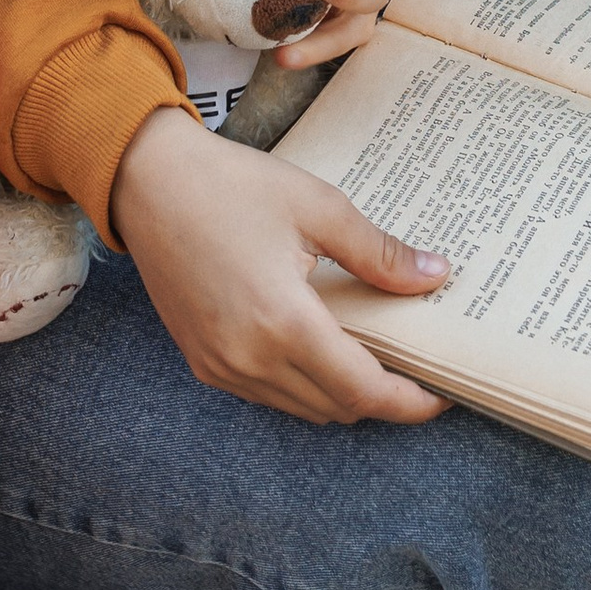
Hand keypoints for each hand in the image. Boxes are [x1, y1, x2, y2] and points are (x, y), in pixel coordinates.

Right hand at [109, 106, 450, 425]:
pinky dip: (303, 384)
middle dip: (384, 397)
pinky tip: (321, 345)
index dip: (411, 403)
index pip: (364, 392)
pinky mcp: (202, 362)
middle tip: (416, 365)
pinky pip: (269, 394)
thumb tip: (435, 277)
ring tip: (373, 354)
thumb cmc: (232, 185)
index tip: (444, 394)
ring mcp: (221, 366)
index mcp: (284, 322)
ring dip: (343, 393)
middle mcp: (249, 358)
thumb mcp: (318, 207)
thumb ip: (379, 253)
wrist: (147, 181)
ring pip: (304, 408)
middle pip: (339, 408)